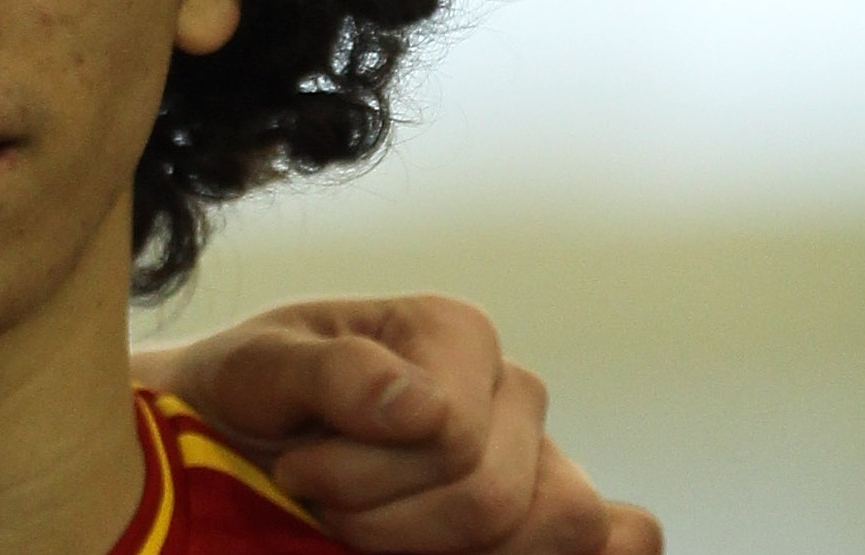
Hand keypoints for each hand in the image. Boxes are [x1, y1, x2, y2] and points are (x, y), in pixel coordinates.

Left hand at [130, 293, 661, 553]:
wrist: (239, 433)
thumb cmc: (252, 391)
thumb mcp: (259, 367)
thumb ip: (333, 372)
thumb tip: (425, 404)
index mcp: (453, 331)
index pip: (450, 438)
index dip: (360, 474)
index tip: (295, 466)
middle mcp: (510, 387)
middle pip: (496, 497)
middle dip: (389, 521)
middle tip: (319, 501)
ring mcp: (540, 453)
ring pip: (561, 528)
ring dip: (440, 548)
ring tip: (362, 526)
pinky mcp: (547, 511)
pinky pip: (625, 539)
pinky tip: (483, 553)